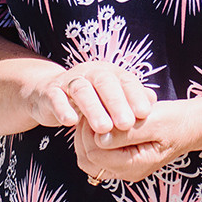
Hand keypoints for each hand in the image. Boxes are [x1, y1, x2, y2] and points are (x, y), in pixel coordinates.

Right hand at [23, 60, 154, 134]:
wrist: (49, 93)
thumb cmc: (90, 98)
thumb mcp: (111, 97)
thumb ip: (130, 98)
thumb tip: (152, 101)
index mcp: (109, 73)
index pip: (126, 81)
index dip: (135, 96)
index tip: (145, 114)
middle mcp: (90, 73)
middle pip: (105, 83)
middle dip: (117, 103)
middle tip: (127, 124)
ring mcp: (69, 81)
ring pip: (82, 90)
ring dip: (93, 108)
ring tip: (104, 128)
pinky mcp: (50, 92)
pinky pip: (56, 97)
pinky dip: (62, 108)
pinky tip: (70, 122)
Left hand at [73, 98, 201, 182]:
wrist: (192, 125)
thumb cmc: (176, 120)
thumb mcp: (155, 122)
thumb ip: (128, 132)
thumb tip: (100, 137)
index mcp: (134, 166)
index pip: (95, 153)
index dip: (90, 130)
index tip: (96, 106)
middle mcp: (126, 172)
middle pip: (87, 160)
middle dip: (83, 134)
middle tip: (91, 109)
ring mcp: (123, 168)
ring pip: (88, 158)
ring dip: (87, 135)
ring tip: (95, 113)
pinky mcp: (122, 160)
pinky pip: (98, 153)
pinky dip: (94, 137)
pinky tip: (101, 119)